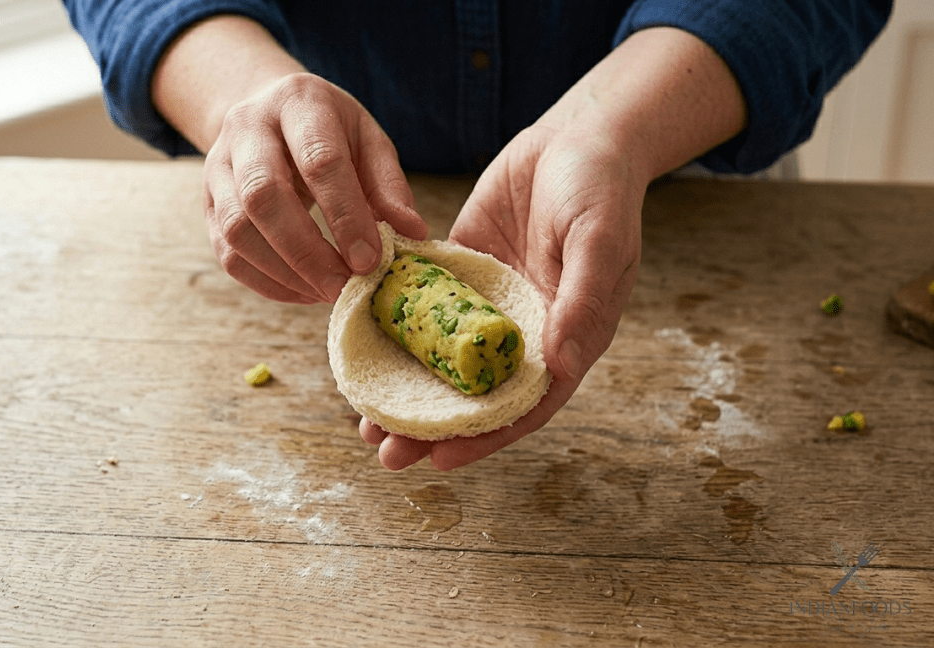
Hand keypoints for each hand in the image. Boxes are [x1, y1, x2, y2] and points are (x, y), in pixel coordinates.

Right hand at [204, 72, 426, 302]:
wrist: (267, 111)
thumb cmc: (329, 131)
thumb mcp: (367, 141)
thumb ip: (388, 185)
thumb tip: (413, 233)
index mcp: (297, 103)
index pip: (318, 161)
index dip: (345, 216)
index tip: (371, 259)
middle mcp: (246, 129)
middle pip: (263, 195)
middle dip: (307, 252)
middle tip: (344, 286)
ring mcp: (218, 167)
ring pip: (237, 229)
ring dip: (286, 272)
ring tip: (328, 291)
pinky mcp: (208, 204)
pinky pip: (229, 254)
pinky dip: (268, 283)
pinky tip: (305, 292)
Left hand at [360, 117, 644, 469]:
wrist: (577, 137)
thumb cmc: (602, 192)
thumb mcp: (599, 244)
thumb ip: (581, 303)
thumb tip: (562, 366)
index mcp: (563, 339)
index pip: (522, 404)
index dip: (483, 437)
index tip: (441, 460)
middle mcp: (520, 331)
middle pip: (471, 393)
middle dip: (430, 428)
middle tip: (385, 453)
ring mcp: (486, 304)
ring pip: (440, 359)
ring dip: (404, 389)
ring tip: (361, 421)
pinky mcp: (459, 271)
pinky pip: (422, 306)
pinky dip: (395, 329)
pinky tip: (359, 347)